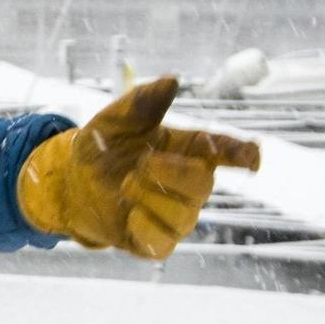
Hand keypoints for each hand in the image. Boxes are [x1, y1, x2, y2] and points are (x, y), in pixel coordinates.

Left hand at [17, 76, 259, 259]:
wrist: (72, 181)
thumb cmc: (104, 146)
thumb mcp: (114, 120)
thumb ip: (142, 102)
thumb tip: (171, 81)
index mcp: (187, 148)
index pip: (223, 150)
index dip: (241, 154)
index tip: (253, 158)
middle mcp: (188, 183)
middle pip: (203, 185)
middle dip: (173, 173)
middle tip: (141, 163)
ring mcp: (175, 215)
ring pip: (183, 216)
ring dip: (150, 198)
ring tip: (126, 184)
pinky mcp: (157, 241)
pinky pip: (163, 242)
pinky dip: (144, 228)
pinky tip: (128, 215)